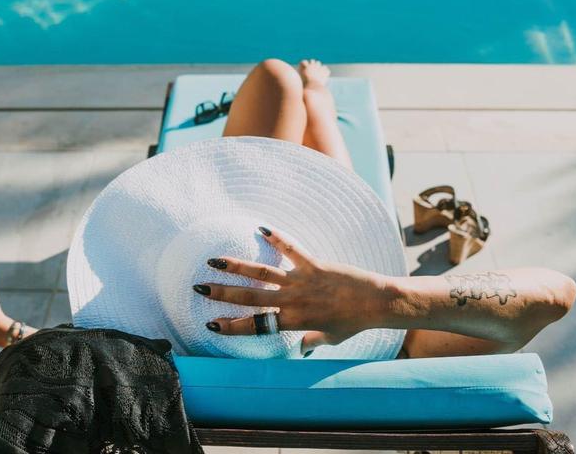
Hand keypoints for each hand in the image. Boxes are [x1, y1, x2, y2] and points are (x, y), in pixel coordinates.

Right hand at [195, 227, 393, 355]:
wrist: (376, 302)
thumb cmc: (354, 323)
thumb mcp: (330, 338)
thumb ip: (312, 341)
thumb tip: (302, 349)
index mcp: (293, 321)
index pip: (255, 325)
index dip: (232, 326)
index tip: (211, 325)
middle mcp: (292, 300)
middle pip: (249, 297)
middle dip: (221, 294)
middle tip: (199, 287)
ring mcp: (301, 280)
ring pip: (262, 273)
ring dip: (236, 266)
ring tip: (215, 260)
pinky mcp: (313, 264)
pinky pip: (291, 249)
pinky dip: (277, 237)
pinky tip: (260, 227)